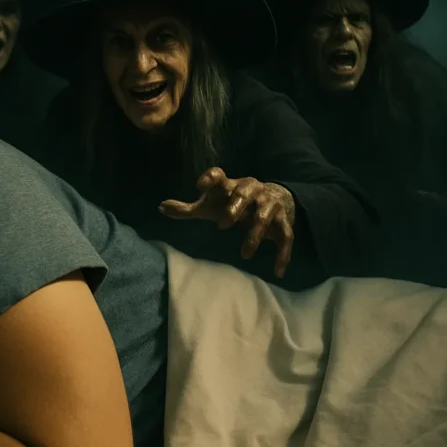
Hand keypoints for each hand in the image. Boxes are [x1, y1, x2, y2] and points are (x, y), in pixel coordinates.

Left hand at [159, 167, 295, 277]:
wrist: (274, 199)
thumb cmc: (232, 203)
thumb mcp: (210, 205)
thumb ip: (187, 208)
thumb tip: (160, 207)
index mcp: (230, 184)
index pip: (218, 175)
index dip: (210, 177)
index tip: (200, 185)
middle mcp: (252, 190)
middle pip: (244, 193)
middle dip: (234, 207)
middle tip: (222, 225)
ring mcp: (269, 205)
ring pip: (264, 217)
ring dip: (255, 234)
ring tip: (244, 254)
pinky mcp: (283, 221)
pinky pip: (286, 237)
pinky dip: (283, 254)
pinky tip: (277, 271)